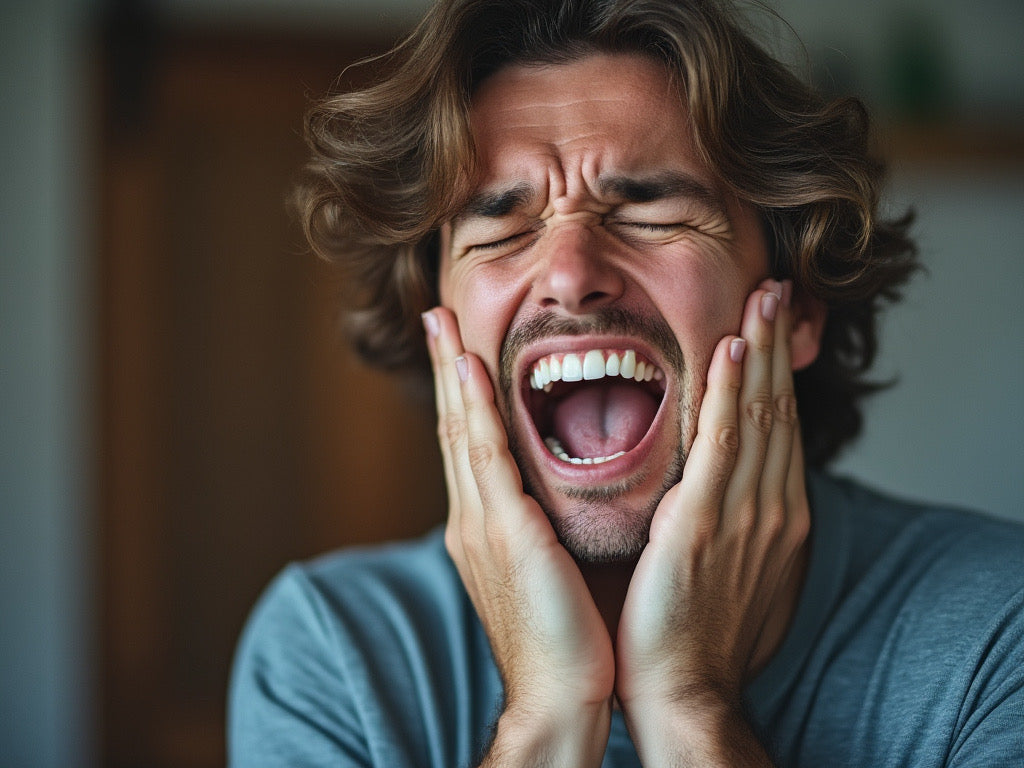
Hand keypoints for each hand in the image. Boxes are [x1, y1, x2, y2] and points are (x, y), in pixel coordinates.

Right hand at [423, 307, 612, 765]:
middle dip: (446, 369)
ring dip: (453, 372)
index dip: (462, 393)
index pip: (470, 444)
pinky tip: (470, 370)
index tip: (459, 347)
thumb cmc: (567, 638)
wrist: (561, 697)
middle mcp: (473, 518)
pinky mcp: (505, 534)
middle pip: (456, 427)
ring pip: (464, 431)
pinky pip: (487, 457)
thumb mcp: (549, 570)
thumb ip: (543, 527)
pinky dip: (475, 409)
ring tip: (444, 322)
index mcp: (486, 527)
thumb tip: (556, 497)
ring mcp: (482, 524)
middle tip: (438, 315)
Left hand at [615, 279, 808, 765]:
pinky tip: (730, 352)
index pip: (777, 429)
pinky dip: (729, 395)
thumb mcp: (728, 566)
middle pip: (776, 410)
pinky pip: (722, 446)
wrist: (683, 690)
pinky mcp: (706, 523)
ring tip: (763, 298)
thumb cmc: (695, 632)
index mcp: (774, 515)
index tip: (770, 330)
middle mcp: (770, 507)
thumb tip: (713, 491)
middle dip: (777, 347)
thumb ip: (727, 520)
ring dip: (760, 352)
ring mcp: (744, 514)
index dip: (775, 375)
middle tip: (777, 290)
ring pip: (756, 416)